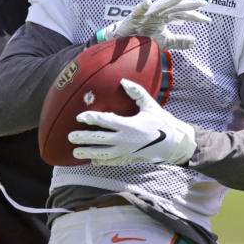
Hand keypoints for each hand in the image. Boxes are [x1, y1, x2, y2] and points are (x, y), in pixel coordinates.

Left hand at [68, 79, 196, 164]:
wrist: (174, 144)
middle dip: (83, 138)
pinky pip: (111, 162)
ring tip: (75, 152)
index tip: (80, 117)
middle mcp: (125, 140)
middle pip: (99, 140)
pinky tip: (91, 160)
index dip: (91, 118)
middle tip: (70, 136)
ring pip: (102, 154)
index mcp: (129, 125)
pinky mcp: (128, 158)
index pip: (105, 121)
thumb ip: (136, 92)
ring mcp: (125, 151)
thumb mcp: (150, 105)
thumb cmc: (161, 122)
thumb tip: (123, 81)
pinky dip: (100, 161)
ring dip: (88, 152)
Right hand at [97, 0, 210, 50]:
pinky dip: (143, 6)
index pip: (183, 15)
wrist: (126, 42)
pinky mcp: (134, 16)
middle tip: (202, 3)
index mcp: (166, 17)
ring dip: (170, 1)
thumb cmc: (145, 38)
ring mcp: (147, 13)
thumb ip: (179, 41)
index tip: (208, 20)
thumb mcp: (165, 41)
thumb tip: (195, 41)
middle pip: (175, 7)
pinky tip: (148, 2)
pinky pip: (139, 9)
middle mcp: (158, 12)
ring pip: (160, 5)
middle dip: (188, 5)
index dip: (195, 17)